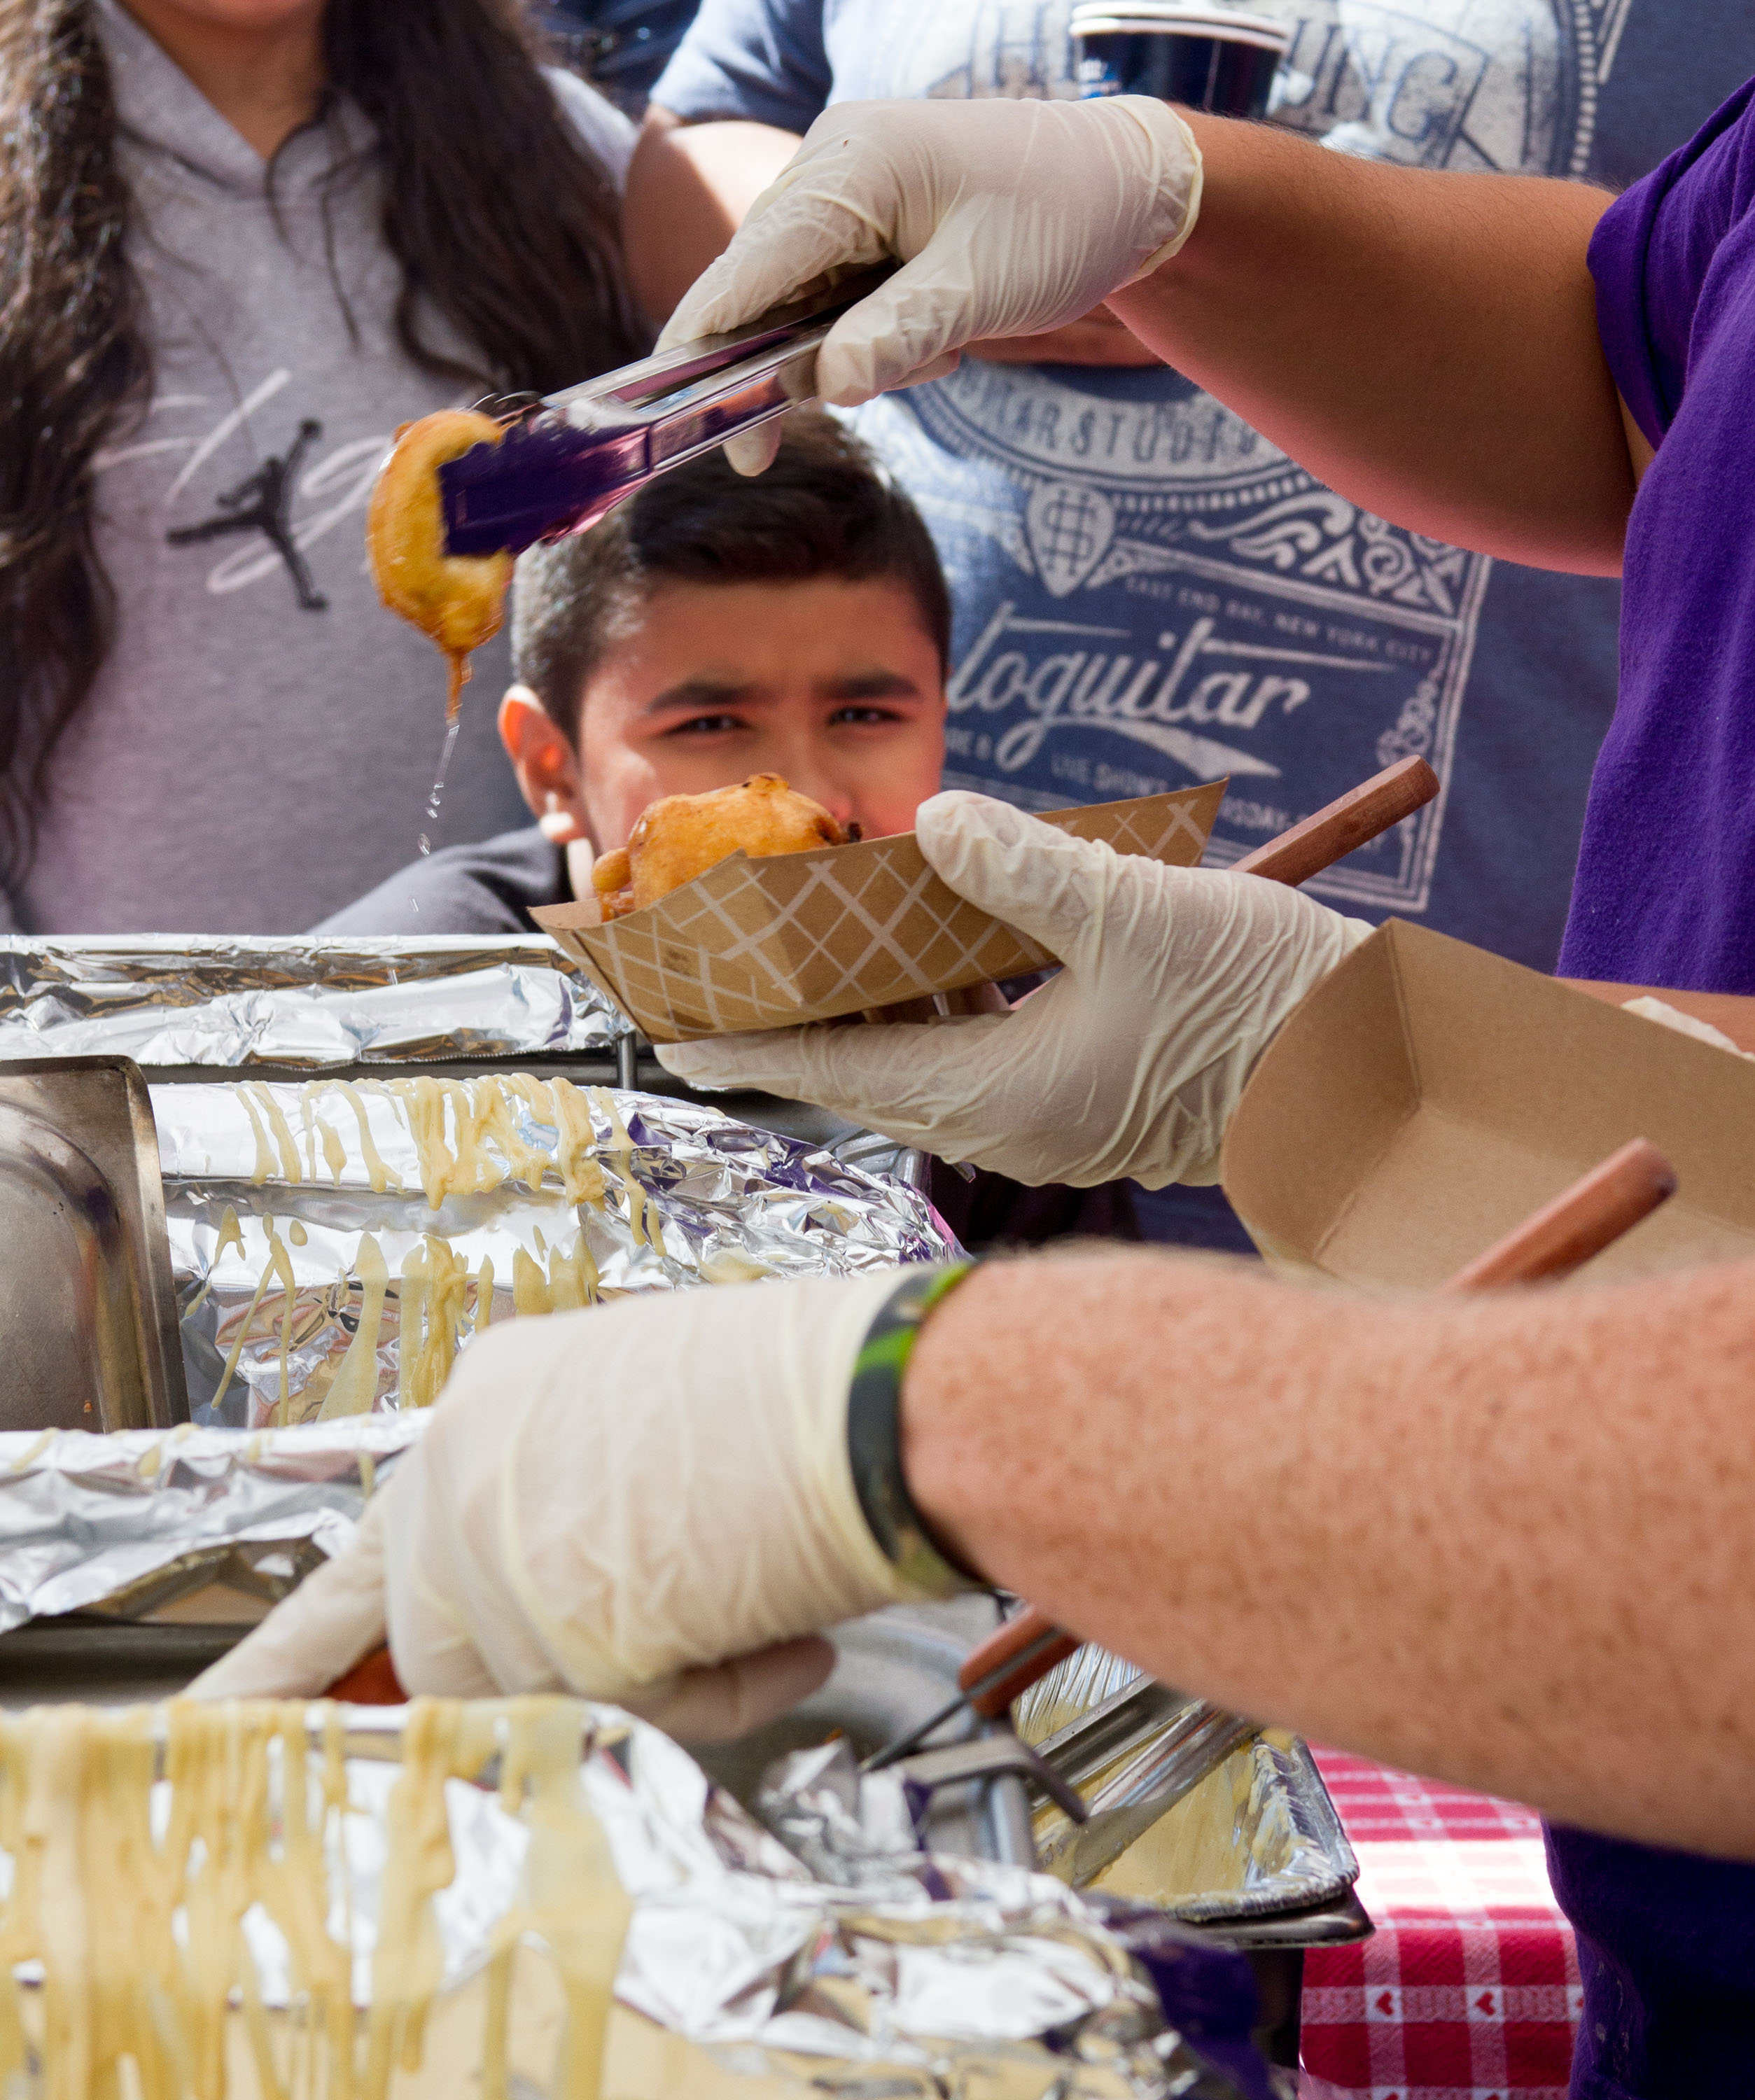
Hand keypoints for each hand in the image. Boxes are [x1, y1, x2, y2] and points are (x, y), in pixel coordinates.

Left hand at [189, 1272, 941, 1740]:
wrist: (870, 1400)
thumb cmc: (809, 1396)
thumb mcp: (664, 1425)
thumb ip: (590, 1513)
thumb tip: (607, 1610)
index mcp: (494, 1399)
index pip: (377, 1544)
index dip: (299, 1643)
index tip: (219, 1710)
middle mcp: (462, 1467)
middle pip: (447, 1642)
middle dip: (550, 1671)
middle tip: (664, 1652)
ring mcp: (489, 1549)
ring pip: (535, 1691)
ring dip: (662, 1675)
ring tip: (762, 1603)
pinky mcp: (543, 1628)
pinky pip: (613, 1720)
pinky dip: (714, 1697)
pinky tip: (782, 1630)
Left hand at [658, 793, 1372, 1189]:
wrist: (1374, 1074)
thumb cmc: (1262, 1005)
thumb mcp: (1136, 915)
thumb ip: (1022, 869)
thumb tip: (933, 822)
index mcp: (1000, 1094)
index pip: (836, 1072)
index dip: (749, 1046)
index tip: (671, 1035)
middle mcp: (1011, 1117)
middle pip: (867, 1066)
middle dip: (794, 1017)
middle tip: (725, 968)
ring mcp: (1051, 1109)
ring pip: (924, 1053)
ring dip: (868, 1000)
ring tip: (810, 939)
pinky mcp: (1088, 1089)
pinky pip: (981, 1043)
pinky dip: (940, 996)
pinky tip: (927, 937)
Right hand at [659, 95, 1200, 468]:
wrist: (1132, 189)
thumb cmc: (1064, 222)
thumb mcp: (984, 291)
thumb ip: (898, 338)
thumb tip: (822, 389)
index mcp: (850, 165)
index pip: (743, 268)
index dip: (699, 348)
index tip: (674, 422)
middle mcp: (833, 166)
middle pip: (756, 290)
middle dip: (781, 369)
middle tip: (786, 444)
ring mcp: (850, 191)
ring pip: (799, 303)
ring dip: (846, 356)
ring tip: (942, 353)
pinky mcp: (873, 221)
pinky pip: (838, 299)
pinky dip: (873, 340)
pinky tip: (941, 341)